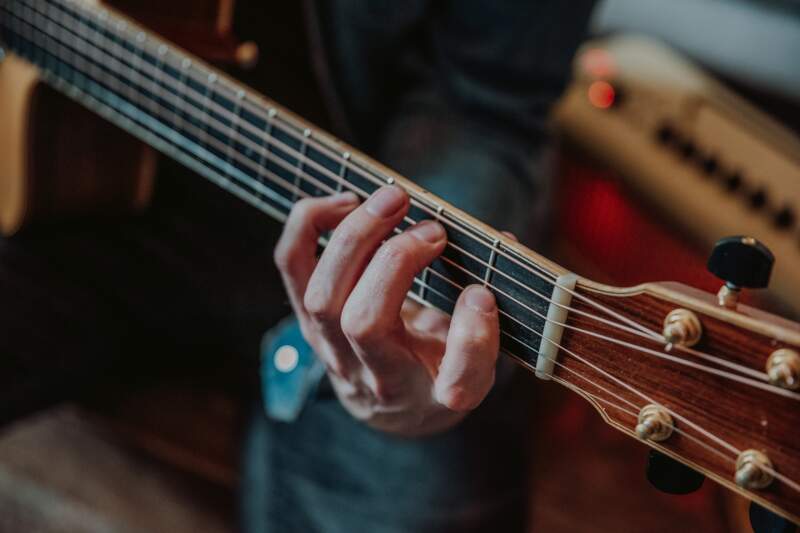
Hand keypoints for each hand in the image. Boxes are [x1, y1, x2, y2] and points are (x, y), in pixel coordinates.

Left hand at [274, 186, 500, 435]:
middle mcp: (372, 377)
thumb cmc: (436, 369)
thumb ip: (493, 311)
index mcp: (430, 392)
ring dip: (356, 237)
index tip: (484, 295)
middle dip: (396, 262)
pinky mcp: (305, 316)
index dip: (472, 339)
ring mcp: (329, 348)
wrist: (386, 402)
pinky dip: (312, 224)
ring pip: (321, 296)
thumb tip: (502, 242)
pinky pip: (292, 265)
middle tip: (436, 229)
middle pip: (363, 324)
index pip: (454, 382)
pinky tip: (348, 202)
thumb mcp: (476, 358)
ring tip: (394, 200)